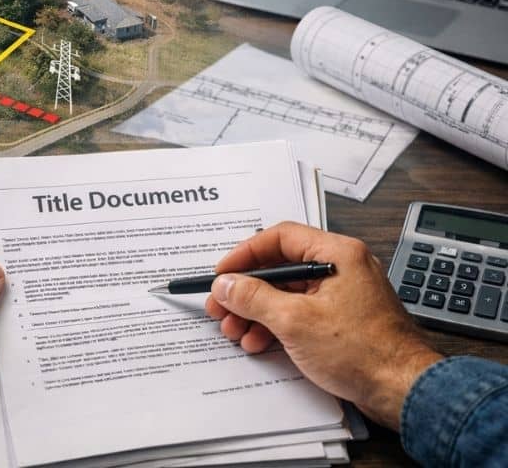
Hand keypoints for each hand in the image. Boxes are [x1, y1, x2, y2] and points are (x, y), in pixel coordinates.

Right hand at [204, 222, 441, 429]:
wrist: (403, 389)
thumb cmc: (366, 352)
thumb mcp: (295, 321)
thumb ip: (254, 298)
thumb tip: (227, 284)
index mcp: (337, 255)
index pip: (280, 238)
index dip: (246, 254)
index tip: (223, 273)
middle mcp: (342, 269)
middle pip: (281, 268)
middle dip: (247, 290)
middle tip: (222, 306)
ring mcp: (343, 295)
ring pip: (287, 293)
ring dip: (257, 311)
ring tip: (236, 330)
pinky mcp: (342, 320)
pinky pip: (300, 313)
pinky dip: (276, 325)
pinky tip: (259, 341)